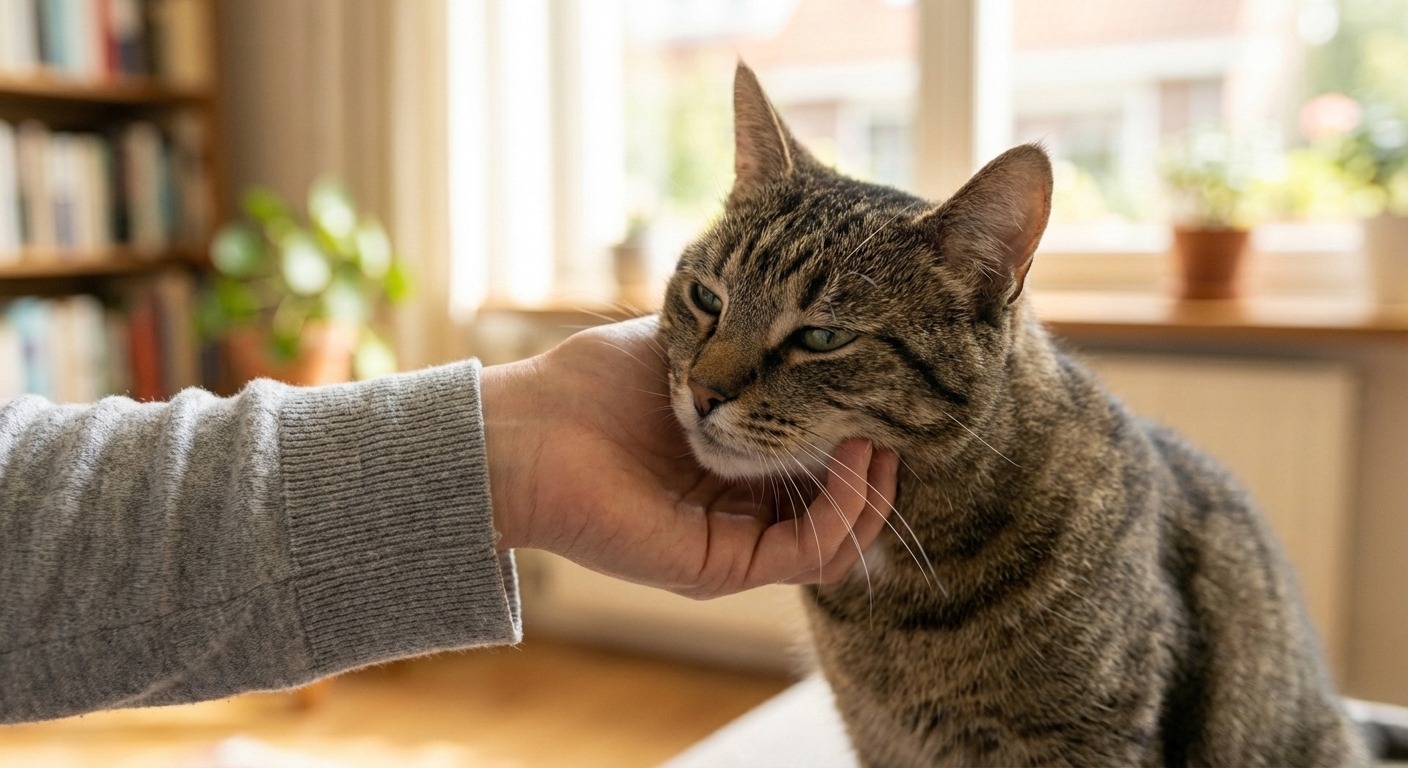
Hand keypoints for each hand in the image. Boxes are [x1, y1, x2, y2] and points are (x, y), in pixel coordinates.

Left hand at [480, 317, 897, 598]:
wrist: (530, 428)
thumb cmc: (594, 384)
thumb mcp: (693, 351)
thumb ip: (748, 349)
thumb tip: (809, 319)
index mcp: (737, 465)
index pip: (821, 466)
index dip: (860, 436)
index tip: (886, 388)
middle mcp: (741, 510)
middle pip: (838, 508)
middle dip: (878, 465)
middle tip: (900, 415)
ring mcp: (734, 543)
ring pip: (837, 540)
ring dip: (871, 491)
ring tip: (881, 438)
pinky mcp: (722, 566)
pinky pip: (809, 553)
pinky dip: (843, 509)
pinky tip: (852, 456)